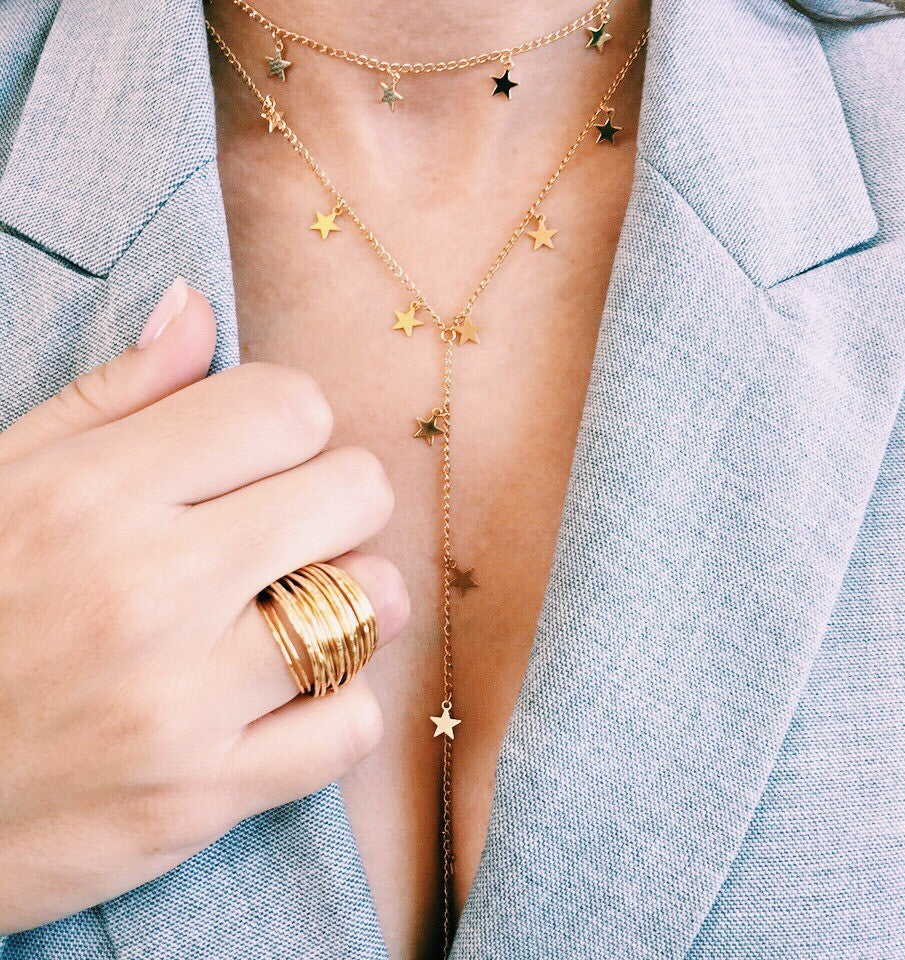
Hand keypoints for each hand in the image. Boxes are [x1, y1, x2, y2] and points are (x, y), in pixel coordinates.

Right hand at [0, 279, 408, 933]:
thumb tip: (195, 308)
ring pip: (373, 605)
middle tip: (293, 530)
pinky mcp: (202, 796)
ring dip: (354, 602)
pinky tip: (287, 696)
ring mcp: (181, 701)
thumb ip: (112, 396)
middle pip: (355, 492)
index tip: (267, 457)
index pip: (289, 408)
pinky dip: (338, 707)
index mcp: (93, 495)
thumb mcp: (2, 483)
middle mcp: (147, 590)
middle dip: (339, 501)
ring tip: (299, 610)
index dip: (293, 424)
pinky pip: (351, 727)